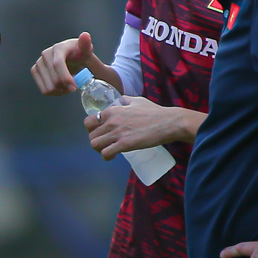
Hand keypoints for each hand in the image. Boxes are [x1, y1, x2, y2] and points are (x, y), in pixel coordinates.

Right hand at [30, 32, 114, 95]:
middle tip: (75, 86)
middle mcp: (45, 54)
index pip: (58, 64)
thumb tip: (85, 36)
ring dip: (61, 91)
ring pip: (49, 87)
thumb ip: (86, 44)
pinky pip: (44, 90)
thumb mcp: (85, 49)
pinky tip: (61, 87)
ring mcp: (39, 63)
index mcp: (58, 48)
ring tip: (68, 86)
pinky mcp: (35, 71)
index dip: (65, 77)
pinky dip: (55, 92)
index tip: (74, 88)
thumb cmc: (79, 53)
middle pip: (54, 79)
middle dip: (66, 87)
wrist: (71, 55)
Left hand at [85, 97, 200, 156]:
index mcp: (112, 110)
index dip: (92, 129)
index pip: (89, 121)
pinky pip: (105, 153)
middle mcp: (111, 121)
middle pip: (91, 135)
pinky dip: (106, 156)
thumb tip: (120, 101)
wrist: (168, 123)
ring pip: (95, 144)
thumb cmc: (155, 112)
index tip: (99, 133)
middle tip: (104, 144)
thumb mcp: (137, 100)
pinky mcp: (124, 144)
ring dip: (99, 149)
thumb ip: (125, 101)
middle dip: (96, 140)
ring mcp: (117, 133)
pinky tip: (112, 156)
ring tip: (107, 150)